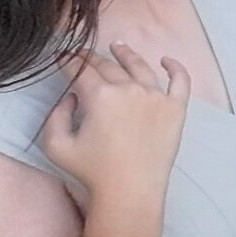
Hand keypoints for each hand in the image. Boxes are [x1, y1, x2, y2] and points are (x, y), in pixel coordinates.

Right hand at [41, 49, 189, 210]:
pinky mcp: (176, 108)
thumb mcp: (56, 146)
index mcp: (100, 96)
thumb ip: (56, 116)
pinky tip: (167, 60)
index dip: (69, 61)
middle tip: (83, 54)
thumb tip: (71, 97)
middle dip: (92, 58)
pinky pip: (180, 81)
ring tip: (119, 47)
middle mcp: (130, 89)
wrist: (130, 190)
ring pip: (140, 66)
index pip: (82, 71)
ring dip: (127, 54)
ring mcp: (156, 97)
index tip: (63, 56)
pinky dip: (175, 67)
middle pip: (109, 66)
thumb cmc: (92, 171)